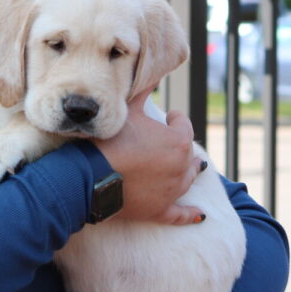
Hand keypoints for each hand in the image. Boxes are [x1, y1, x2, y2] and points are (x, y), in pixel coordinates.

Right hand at [94, 88, 204, 224]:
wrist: (90, 176)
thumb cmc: (109, 140)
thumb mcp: (127, 110)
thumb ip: (143, 92)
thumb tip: (151, 75)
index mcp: (178, 141)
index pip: (183, 125)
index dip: (175, 119)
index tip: (168, 116)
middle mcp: (181, 166)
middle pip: (187, 153)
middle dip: (180, 145)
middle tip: (167, 140)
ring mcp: (172, 191)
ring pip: (188, 179)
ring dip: (189, 172)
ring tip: (189, 167)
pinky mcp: (160, 210)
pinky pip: (180, 214)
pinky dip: (190, 215)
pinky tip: (200, 216)